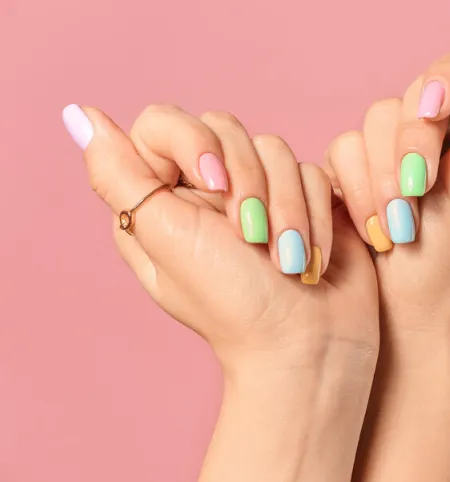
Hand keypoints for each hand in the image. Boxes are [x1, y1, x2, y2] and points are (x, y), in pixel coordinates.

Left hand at [63, 104, 379, 481]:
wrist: (307, 343)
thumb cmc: (234, 304)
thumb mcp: (167, 239)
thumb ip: (120, 176)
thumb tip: (81, 118)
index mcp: (162, 199)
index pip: (164, 123)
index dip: (193, 142)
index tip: (213, 186)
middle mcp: (209, 191)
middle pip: (226, 128)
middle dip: (249, 184)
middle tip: (253, 238)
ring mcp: (261, 193)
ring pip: (276, 148)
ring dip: (288, 208)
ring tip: (288, 259)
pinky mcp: (305, 199)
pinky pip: (313, 171)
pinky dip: (317, 216)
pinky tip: (312, 257)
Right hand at [326, 20, 449, 337]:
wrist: (402, 316)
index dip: (447, 78)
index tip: (431, 109)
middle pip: (420, 89)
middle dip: (411, 146)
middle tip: (415, 196)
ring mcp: (409, 150)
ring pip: (378, 116)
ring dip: (383, 175)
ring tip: (397, 227)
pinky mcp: (368, 166)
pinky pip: (347, 144)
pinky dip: (359, 187)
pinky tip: (376, 227)